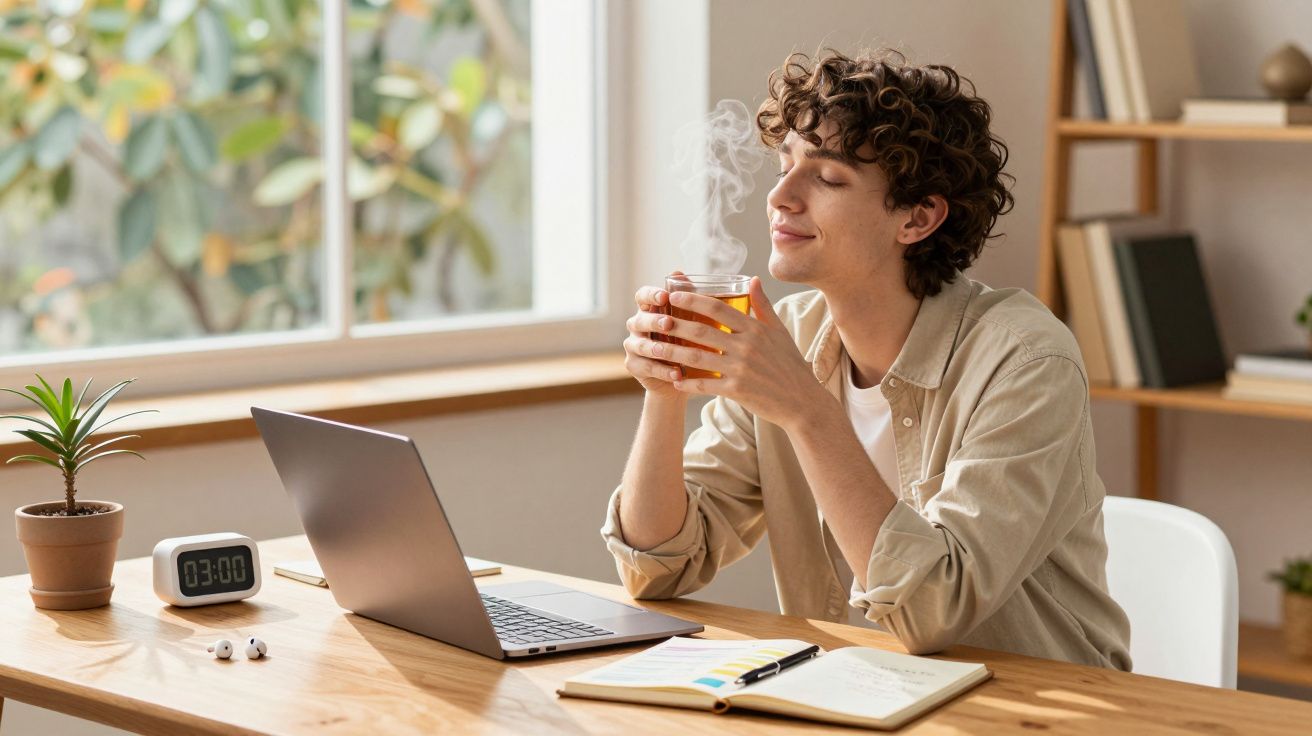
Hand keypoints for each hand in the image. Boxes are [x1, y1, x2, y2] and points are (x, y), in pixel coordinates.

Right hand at [622, 273, 685, 399]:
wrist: (683, 375)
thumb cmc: (689, 340)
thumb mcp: (693, 318)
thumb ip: (687, 297)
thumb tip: (680, 273)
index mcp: (649, 309)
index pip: (642, 296)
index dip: (651, 295)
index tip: (664, 297)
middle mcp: (637, 325)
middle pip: (639, 319)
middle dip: (654, 321)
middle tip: (669, 323)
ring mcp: (633, 346)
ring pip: (640, 345)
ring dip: (656, 348)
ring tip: (671, 351)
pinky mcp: (634, 366)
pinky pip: (645, 367)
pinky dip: (662, 371)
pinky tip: (677, 374)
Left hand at [641, 277, 829, 427]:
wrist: (802, 401)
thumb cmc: (790, 365)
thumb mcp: (779, 331)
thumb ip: (763, 305)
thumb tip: (753, 279)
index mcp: (755, 329)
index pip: (718, 307)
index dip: (693, 300)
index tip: (674, 296)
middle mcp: (747, 346)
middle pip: (702, 331)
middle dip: (675, 324)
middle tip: (657, 320)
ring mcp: (741, 369)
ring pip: (698, 358)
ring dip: (674, 353)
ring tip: (656, 348)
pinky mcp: (737, 391)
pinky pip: (705, 385)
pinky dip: (687, 383)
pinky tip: (674, 380)